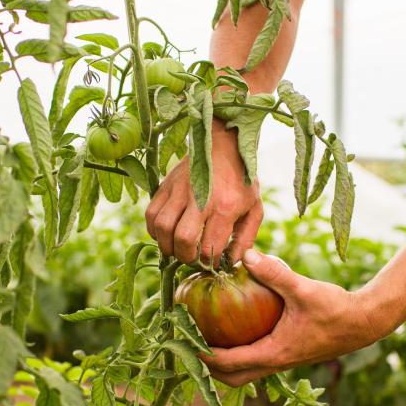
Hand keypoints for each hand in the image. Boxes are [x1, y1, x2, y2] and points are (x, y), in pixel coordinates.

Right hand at [146, 121, 261, 264]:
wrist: (224, 144)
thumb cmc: (241, 180)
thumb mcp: (254, 208)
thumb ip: (246, 238)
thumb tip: (232, 262)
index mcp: (225, 207)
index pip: (210, 247)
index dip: (209, 262)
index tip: (211, 262)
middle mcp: (200, 198)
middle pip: (182, 239)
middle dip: (185, 256)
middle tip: (191, 257)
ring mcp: (179, 190)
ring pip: (161, 227)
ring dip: (167, 244)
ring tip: (177, 247)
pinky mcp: (165, 185)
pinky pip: (150, 214)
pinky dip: (154, 230)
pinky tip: (166, 233)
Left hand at [203, 250, 386, 386]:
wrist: (365, 323)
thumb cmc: (336, 309)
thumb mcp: (304, 288)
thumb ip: (275, 273)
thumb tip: (244, 255)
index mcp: (274, 353)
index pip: (228, 363)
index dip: (202, 355)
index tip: (181, 341)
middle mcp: (275, 363)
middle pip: (232, 378)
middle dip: (207, 367)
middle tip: (187, 344)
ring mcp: (282, 361)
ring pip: (244, 373)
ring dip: (223, 363)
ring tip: (204, 339)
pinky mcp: (288, 353)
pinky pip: (256, 360)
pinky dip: (239, 352)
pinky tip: (234, 327)